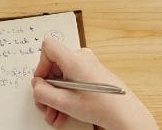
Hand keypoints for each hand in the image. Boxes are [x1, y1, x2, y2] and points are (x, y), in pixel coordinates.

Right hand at [31, 37, 156, 129]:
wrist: (124, 114)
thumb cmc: (101, 106)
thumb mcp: (65, 102)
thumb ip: (43, 92)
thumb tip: (36, 85)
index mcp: (75, 59)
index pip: (48, 47)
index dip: (41, 65)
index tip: (42, 83)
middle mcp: (81, 58)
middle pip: (53, 66)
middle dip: (47, 89)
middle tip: (46, 106)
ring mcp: (87, 65)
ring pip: (62, 77)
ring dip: (55, 97)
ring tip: (55, 115)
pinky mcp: (91, 74)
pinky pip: (71, 81)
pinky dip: (66, 96)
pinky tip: (64, 113)